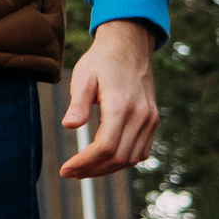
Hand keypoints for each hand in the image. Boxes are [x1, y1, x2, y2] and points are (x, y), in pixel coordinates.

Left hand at [62, 18, 159, 178]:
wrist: (129, 46)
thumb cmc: (100, 61)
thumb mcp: (82, 77)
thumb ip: (78, 103)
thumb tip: (69, 126)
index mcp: (121, 105)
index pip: (105, 147)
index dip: (85, 163)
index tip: (65, 169)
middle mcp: (141, 115)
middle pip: (118, 157)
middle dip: (93, 170)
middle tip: (70, 172)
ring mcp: (150, 119)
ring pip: (132, 158)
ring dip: (107, 169)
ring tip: (83, 169)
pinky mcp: (153, 120)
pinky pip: (141, 151)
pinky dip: (123, 161)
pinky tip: (103, 160)